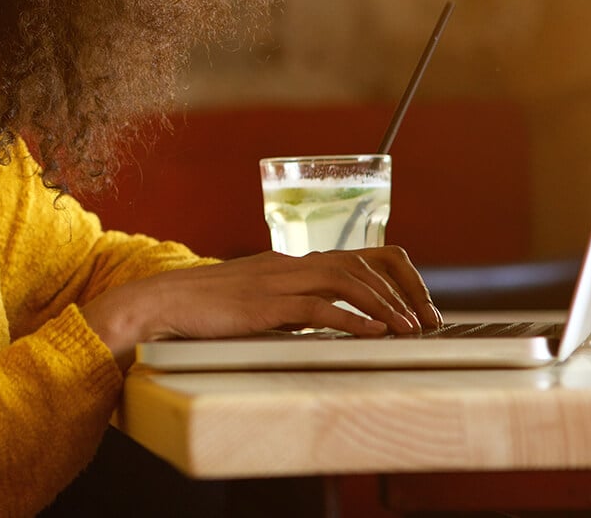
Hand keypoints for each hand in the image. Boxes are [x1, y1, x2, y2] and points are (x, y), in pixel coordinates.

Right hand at [81, 247, 443, 368]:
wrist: (162, 303)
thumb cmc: (205, 309)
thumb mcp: (256, 302)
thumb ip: (290, 307)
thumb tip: (326, 323)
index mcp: (290, 263)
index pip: (358, 255)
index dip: (394, 276)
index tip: (416, 306)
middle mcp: (290, 264)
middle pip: (363, 262)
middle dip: (404, 290)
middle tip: (429, 321)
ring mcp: (278, 282)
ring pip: (348, 280)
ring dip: (386, 305)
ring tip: (411, 329)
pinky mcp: (265, 305)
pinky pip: (319, 308)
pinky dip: (353, 320)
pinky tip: (375, 334)